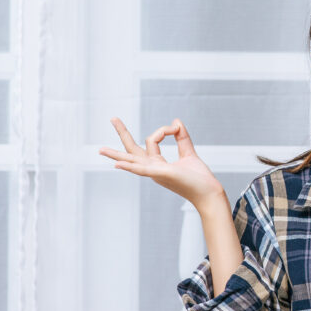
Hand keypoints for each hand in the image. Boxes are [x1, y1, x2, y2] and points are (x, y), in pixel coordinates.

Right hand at [99, 117, 225, 206]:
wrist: (209, 193)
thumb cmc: (199, 178)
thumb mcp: (189, 153)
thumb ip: (182, 138)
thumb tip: (175, 122)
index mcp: (157, 164)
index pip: (152, 140)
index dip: (164, 129)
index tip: (175, 127)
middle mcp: (153, 169)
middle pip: (133, 150)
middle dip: (123, 133)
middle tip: (113, 118)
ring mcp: (155, 173)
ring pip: (133, 160)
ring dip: (116, 155)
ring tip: (100, 149)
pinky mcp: (162, 174)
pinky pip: (142, 169)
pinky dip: (130, 166)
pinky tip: (118, 165)